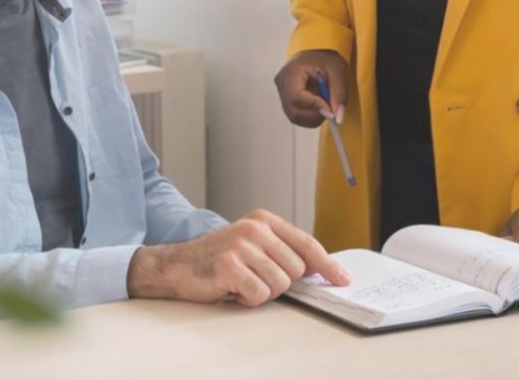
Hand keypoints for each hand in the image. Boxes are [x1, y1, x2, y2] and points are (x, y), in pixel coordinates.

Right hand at [127, 210, 350, 306]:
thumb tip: (319, 270)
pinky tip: (232, 289)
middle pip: (296, 270)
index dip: (327, 265)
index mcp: (264, 220)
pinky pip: (258, 294)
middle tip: (255, 278)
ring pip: (280, 285)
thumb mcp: (253, 245)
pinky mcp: (230, 264)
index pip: (307, 244)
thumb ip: (282, 252)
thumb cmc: (217, 259)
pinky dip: (248, 299)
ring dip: (262, 292)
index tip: (342, 280)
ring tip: (242, 282)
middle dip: (280, 283)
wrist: (177, 265)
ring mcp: (242, 245)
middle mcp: (255, 228)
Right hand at [273, 49, 347, 127]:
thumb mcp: (337, 71)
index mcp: (291, 72)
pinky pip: (296, 116)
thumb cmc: (324, 58)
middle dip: (315, 115)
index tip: (330, 109)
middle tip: (331, 109)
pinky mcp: (286, 100)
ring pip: (295, 117)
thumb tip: (337, 116)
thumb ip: (339, 94)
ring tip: (325, 103)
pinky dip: (310, 117)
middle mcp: (282, 84)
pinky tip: (318, 105)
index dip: (314, 106)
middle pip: (294, 111)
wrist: (316, 53)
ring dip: (314, 117)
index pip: (296, 97)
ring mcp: (282, 93)